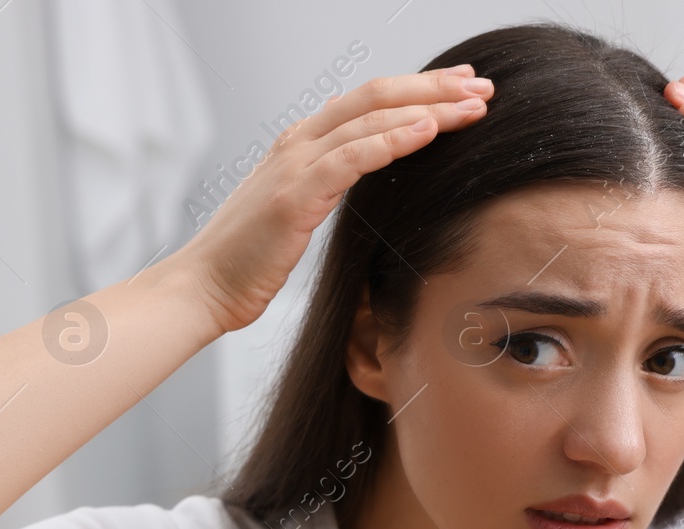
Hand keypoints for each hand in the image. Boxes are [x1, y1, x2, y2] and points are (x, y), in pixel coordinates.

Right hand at [178, 65, 493, 334]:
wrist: (203, 288)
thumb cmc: (248, 261)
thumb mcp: (293, 212)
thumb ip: (325, 185)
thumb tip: (363, 174)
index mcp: (300, 144)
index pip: (367, 102)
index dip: (418, 89)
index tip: (461, 89)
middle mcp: (298, 142)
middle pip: (376, 96)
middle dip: (433, 87)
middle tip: (481, 85)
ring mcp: (295, 164)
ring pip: (372, 118)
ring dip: (428, 108)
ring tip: (473, 106)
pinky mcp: (296, 194)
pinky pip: (354, 156)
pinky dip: (395, 139)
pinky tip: (429, 130)